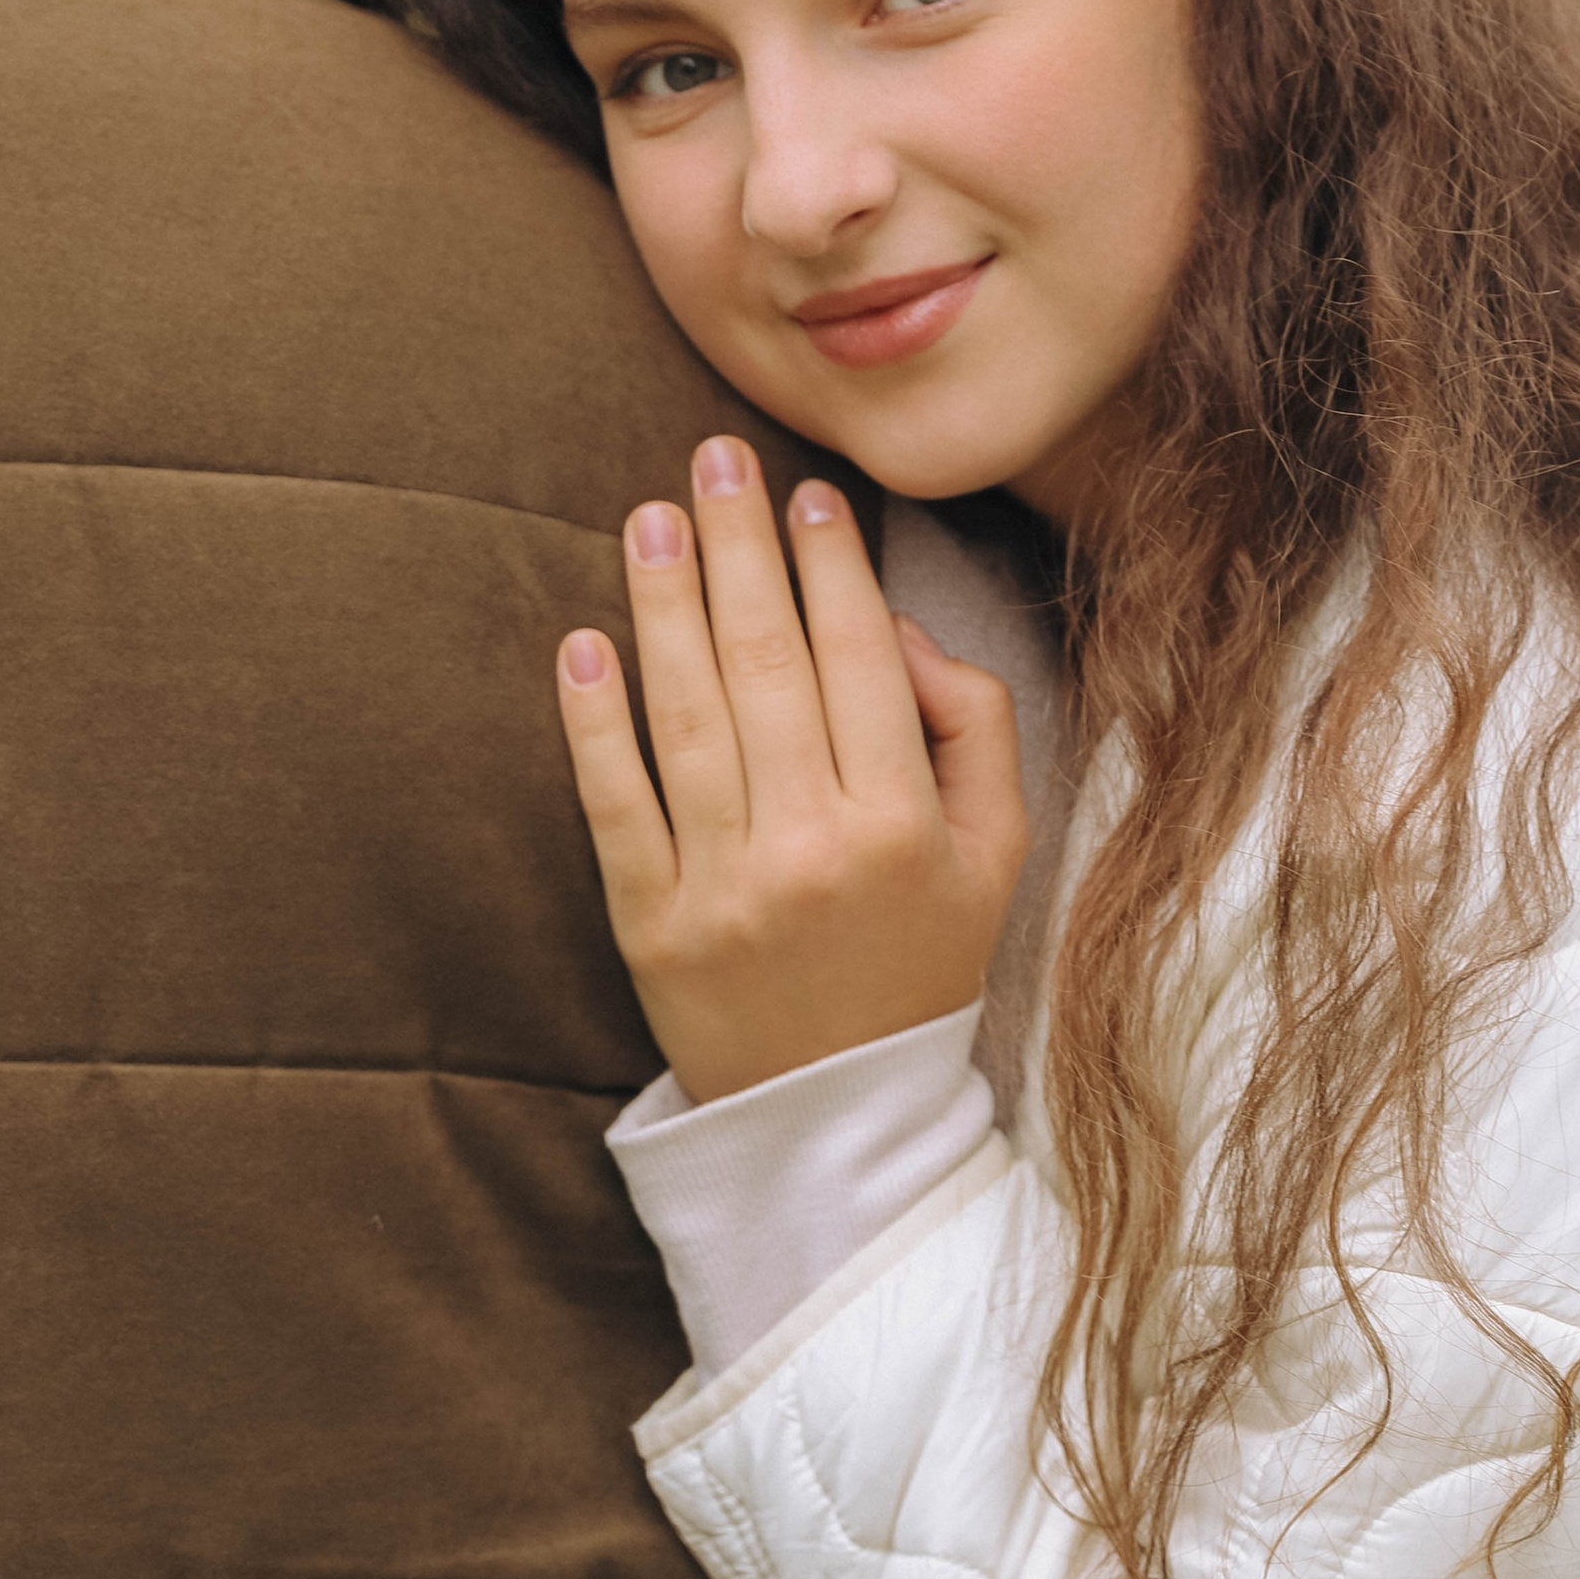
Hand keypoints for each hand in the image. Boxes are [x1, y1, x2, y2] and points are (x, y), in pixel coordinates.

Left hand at [555, 436, 1029, 1104]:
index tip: (808, 494)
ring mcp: (727, 888)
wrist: (836, 1119)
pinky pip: (616, 807)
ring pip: (687, 716)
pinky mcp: (652, 927)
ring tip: (651, 519)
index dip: (833, 565)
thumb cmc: (921, 961)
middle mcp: (816, 848)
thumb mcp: (997, 851)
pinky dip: (592, 725)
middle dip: (741, 547)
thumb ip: (972, 725)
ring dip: (664, 603)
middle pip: (768, 664)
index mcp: (906, 824)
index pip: (861, 659)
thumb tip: (892, 624)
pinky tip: (582, 644)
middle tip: (714, 459)